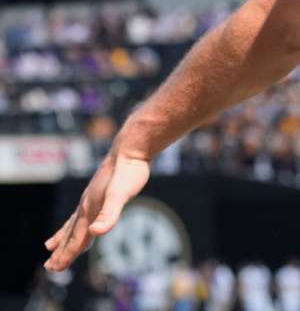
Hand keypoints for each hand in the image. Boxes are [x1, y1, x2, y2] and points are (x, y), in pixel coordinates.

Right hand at [43, 151, 149, 271]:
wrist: (130, 151)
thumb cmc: (128, 173)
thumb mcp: (121, 195)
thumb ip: (110, 214)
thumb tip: (96, 233)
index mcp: (90, 210)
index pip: (76, 238)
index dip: (66, 255)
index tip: (55, 269)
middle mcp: (86, 206)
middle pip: (71, 234)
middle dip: (61, 252)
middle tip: (50, 268)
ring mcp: (91, 199)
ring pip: (73, 224)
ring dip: (63, 238)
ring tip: (50, 247)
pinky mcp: (98, 193)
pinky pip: (82, 213)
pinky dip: (76, 222)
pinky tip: (78, 221)